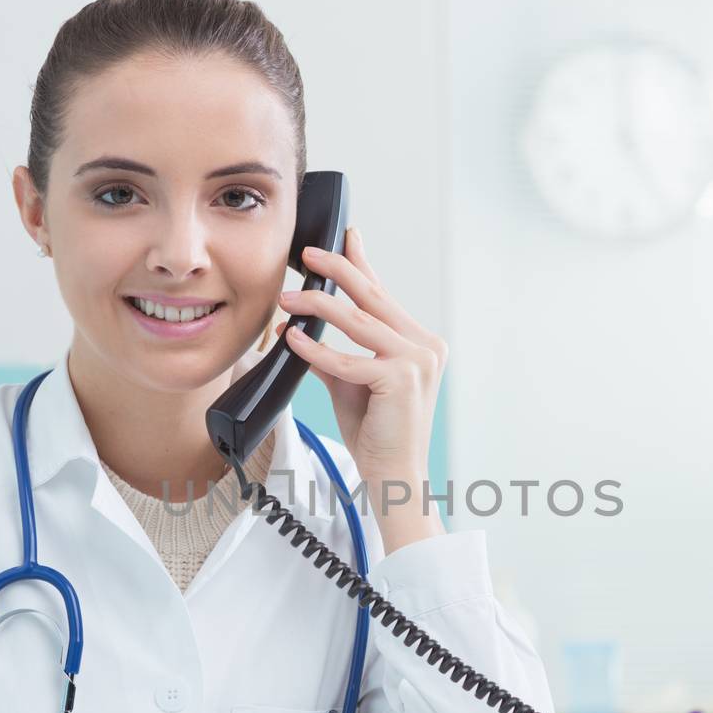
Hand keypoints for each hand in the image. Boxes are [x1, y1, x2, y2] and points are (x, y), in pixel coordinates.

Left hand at [276, 228, 448, 550]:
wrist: (394, 475)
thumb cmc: (377, 433)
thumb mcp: (351, 383)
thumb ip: (334, 354)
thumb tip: (302, 327)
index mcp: (420, 343)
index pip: (383, 296)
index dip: (362, 264)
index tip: (345, 237)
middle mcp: (425, 346)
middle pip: (374, 297)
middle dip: (338, 269)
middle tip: (307, 253)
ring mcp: (417, 361)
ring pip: (359, 320)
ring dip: (318, 304)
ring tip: (287, 296)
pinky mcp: (400, 380)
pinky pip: (348, 358)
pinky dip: (317, 347)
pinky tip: (293, 338)